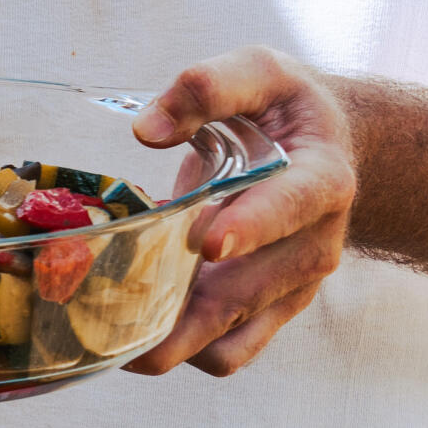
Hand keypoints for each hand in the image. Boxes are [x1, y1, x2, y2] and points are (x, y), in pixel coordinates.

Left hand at [124, 47, 355, 376]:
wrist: (326, 147)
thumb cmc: (283, 109)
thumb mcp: (258, 72)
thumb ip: (208, 88)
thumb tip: (149, 129)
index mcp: (320, 179)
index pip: (292, 208)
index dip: (251, 227)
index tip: (208, 243)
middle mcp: (313, 244)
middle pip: (246, 294)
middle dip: (179, 310)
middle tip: (105, 312)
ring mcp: (291, 288)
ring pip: (228, 337)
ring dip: (167, 342)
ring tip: (100, 329)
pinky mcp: (267, 313)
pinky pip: (225, 354)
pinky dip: (179, 354)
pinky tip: (128, 333)